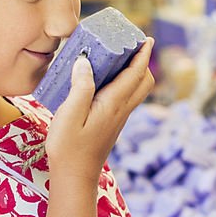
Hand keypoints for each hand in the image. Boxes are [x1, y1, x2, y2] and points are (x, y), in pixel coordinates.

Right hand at [45, 38, 154, 182]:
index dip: (142, 55)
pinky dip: (122, 83)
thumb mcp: (69, 115)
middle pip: (144, 83)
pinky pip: (124, 99)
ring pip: (135, 91)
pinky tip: (102, 79)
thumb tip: (86, 62)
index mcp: (113, 105)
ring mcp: (118, 119)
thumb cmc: (68, 147)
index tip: (147, 38)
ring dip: (133, 72)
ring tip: (117, 56)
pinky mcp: (111, 125)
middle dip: (143, 62)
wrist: (74, 177)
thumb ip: (80, 88)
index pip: (135, 74)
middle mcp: (121, 111)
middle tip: (131, 44)